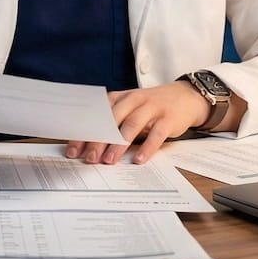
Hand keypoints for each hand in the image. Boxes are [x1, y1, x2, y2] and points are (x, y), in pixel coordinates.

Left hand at [63, 83, 209, 164]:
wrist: (184, 97)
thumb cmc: (150, 106)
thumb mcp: (129, 108)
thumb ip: (112, 122)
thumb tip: (88, 146)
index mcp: (119, 98)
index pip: (96, 115)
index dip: (84, 133)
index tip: (73, 150)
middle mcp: (134, 100)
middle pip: (112, 120)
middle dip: (99, 140)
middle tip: (89, 158)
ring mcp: (151, 108)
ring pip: (131, 125)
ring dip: (119, 144)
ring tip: (109, 160)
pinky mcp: (168, 118)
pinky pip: (156, 134)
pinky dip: (147, 147)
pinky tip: (139, 159)